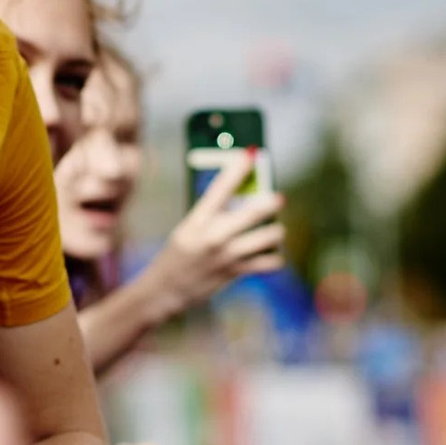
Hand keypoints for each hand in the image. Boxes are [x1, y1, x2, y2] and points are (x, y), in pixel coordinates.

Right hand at [145, 152, 284, 317]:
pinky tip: (271, 254)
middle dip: (271, 203)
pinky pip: (268, 262)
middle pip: (253, 212)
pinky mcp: (235, 272)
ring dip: (276, 232)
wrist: (166, 289)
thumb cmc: (179, 254)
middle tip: (279, 199)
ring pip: (267, 237)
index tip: (251, 155)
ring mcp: (227, 255)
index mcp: (198, 219)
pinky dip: (274, 258)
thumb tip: (242, 195)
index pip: (220, 188)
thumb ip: (212, 214)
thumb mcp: (188, 228)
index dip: (237, 169)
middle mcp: (213, 235)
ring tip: (275, 231)